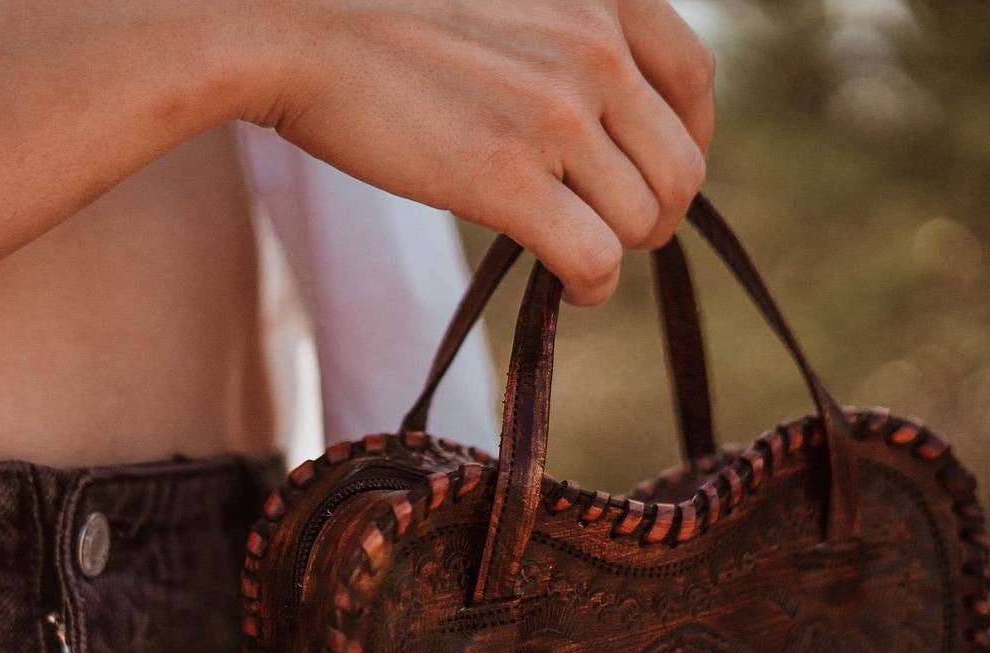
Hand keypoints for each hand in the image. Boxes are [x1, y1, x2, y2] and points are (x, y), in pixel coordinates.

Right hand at [247, 0, 714, 305]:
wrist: (295, 30)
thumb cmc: (381, 14)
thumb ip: (563, 29)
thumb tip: (605, 113)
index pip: (694, 79)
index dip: (689, 140)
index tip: (655, 171)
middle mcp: (593, 45)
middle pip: (679, 166)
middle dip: (655, 214)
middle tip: (614, 231)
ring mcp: (554, 112)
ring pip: (642, 220)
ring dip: (618, 253)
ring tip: (581, 259)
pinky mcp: (506, 176)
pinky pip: (593, 258)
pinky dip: (591, 287)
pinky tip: (568, 288)